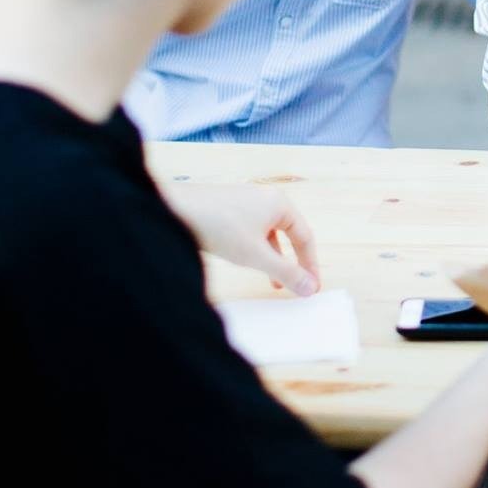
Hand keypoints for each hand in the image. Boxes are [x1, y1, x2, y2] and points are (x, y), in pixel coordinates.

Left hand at [162, 182, 319, 296]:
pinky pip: (253, 232)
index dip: (310, 264)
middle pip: (289, 235)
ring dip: (274, 259)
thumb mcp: (256, 256)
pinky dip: (256, 250)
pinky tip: (248, 262)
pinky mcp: (229, 209)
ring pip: (269, 235)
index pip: (305, 237)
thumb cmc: (219, 227)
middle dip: (293, 262)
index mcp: (280, 204)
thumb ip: (286, 272)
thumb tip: (310, 288)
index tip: (312, 287)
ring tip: (274, 282)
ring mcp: (247, 203)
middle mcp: (266, 199)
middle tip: (297, 285)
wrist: (175, 210)